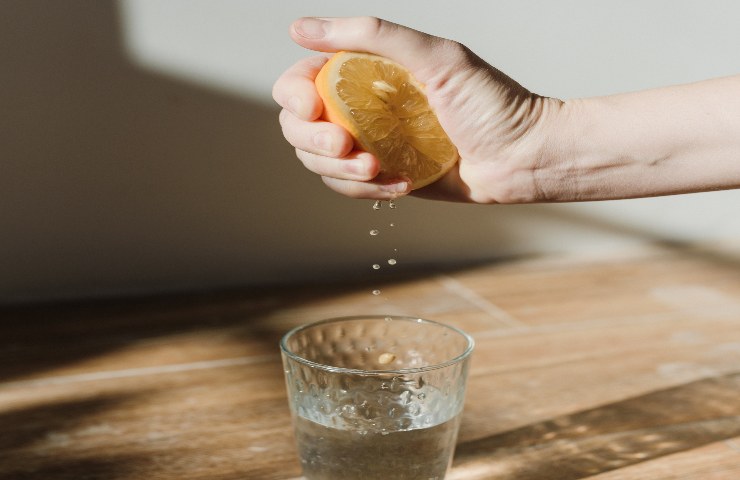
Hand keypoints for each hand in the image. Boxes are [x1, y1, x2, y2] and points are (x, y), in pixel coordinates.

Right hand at [273, 17, 557, 202]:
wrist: (524, 157)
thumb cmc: (492, 103)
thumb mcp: (435, 56)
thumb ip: (370, 36)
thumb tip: (301, 28)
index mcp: (367, 71)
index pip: (302, 80)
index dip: (294, 95)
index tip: (312, 106)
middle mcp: (362, 107)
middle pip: (299, 127)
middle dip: (312, 140)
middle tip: (345, 144)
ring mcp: (372, 144)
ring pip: (319, 162)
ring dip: (339, 170)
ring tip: (377, 167)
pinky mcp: (385, 177)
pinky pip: (349, 189)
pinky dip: (367, 190)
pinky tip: (402, 183)